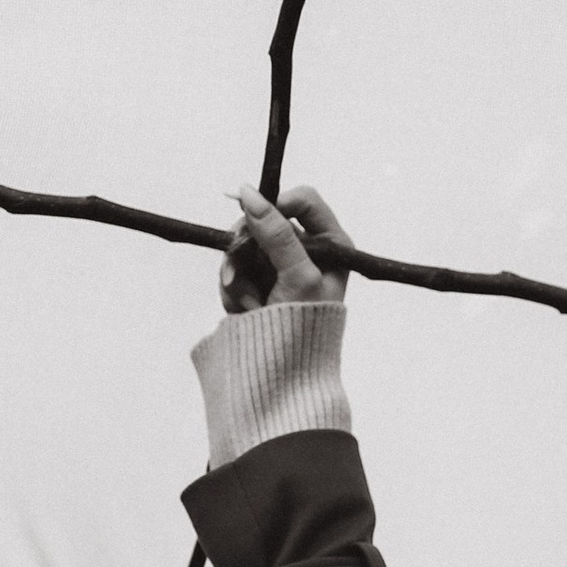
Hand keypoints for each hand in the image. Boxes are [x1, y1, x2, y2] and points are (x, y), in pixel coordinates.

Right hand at [219, 181, 349, 313]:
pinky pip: (234, 268)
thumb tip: (250, 194)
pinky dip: (234, 288)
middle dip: (247, 247)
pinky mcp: (258, 280)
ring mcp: (279, 265)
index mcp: (331, 244)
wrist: (282, 372)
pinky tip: (246, 309)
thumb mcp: (297, 276)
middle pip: (265, 220)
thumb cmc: (304, 326)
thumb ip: (277, 235)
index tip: (252, 212)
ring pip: (244, 245)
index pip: (304, 201)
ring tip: (249, 303)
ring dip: (238, 274)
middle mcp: (306, 250)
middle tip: (235, 265)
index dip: (277, 202)